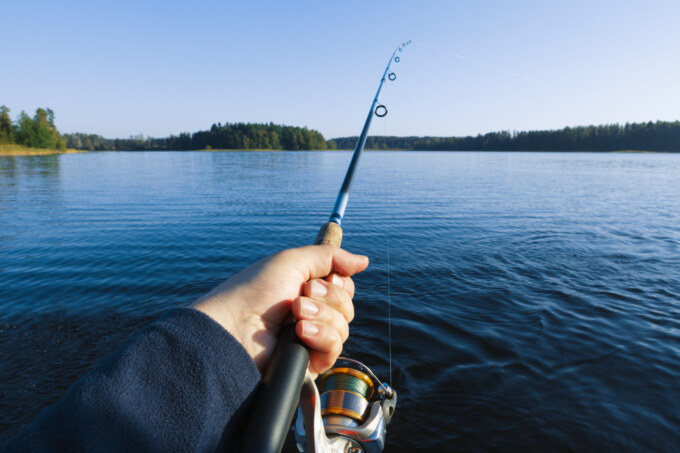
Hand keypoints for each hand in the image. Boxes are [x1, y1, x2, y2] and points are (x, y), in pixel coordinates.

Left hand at [192, 245, 368, 376]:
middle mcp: (311, 313)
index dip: (338, 282)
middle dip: (328, 297)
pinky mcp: (308, 362)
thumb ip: (331, 257)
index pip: (344, 287)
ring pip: (344, 327)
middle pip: (347, 305)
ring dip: (321, 316)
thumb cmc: (256, 291)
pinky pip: (334, 350)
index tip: (317, 279)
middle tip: (300, 295)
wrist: (234, 327)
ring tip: (294, 314)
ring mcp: (310, 339)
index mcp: (307, 289)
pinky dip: (322, 337)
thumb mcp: (293, 261)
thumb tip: (364, 261)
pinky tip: (300, 333)